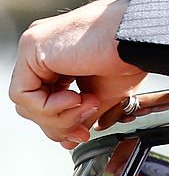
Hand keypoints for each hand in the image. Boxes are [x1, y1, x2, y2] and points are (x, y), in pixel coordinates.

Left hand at [9, 0, 146, 149]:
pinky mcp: (32, 47)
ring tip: (87, 105)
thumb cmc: (128, 55)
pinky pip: (23, 94)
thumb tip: (69, 137)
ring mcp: (36, 45)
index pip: (44, 99)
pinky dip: (49, 107)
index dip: (61, 122)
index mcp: (60, 55)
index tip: (83, 133)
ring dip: (58, 116)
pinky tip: (75, 98)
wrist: (138, 38)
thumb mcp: (101, 94)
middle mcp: (45, 48)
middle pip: (33, 103)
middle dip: (59, 124)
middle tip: (83, 130)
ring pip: (26, 102)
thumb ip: (79, 114)